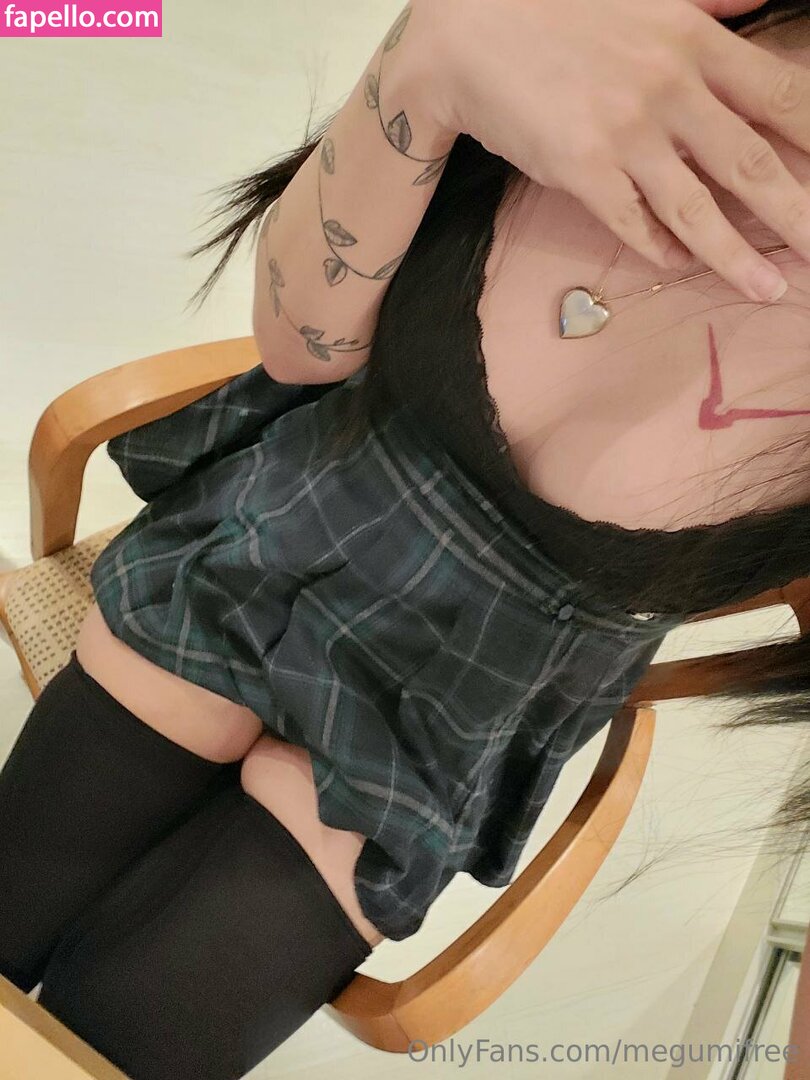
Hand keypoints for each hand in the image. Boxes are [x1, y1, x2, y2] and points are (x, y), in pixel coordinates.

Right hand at [420, 0, 809, 302]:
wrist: (470, 35)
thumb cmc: (557, 9)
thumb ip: (710, 2)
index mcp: (694, 41)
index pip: (782, 95)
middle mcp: (669, 89)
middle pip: (752, 163)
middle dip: (799, 214)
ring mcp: (625, 135)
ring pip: (697, 207)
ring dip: (737, 255)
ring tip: (771, 289)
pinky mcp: (582, 171)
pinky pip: (632, 222)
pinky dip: (660, 247)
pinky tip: (682, 264)